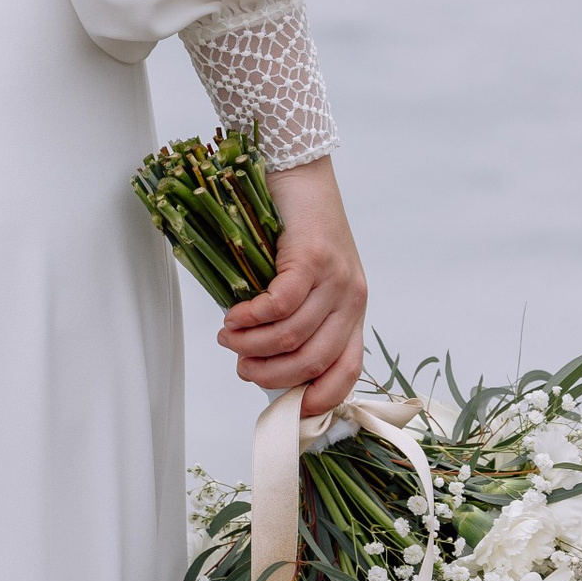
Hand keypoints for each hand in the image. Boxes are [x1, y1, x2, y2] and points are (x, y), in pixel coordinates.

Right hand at [216, 156, 366, 414]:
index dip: (321, 398)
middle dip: (271, 375)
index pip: (348, 369)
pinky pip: (281, 305)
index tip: (289, 411)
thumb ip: (297, 316)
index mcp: (353, 309)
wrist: (300, 169)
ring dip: (252, 346)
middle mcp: (352, 298)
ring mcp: (336, 278)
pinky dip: (251, 318)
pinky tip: (233, 316)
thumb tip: (266, 361)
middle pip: (313, 360)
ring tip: (228, 338)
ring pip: (292, 336)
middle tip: (241, 367)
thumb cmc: (296, 225)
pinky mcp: (313, 258)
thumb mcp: (307, 279)